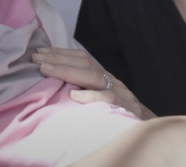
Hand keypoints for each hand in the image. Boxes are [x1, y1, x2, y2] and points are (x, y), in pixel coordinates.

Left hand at [31, 47, 155, 118]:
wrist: (149, 133)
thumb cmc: (119, 117)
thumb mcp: (102, 99)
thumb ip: (85, 89)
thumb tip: (56, 84)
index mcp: (105, 79)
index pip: (83, 59)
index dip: (61, 53)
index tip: (40, 52)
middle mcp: (112, 82)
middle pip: (85, 64)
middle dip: (58, 59)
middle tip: (36, 58)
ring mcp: (120, 94)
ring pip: (93, 77)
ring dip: (67, 71)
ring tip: (46, 70)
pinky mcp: (125, 109)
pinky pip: (108, 100)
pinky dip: (91, 96)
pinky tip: (75, 95)